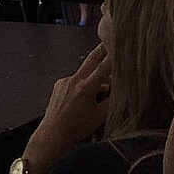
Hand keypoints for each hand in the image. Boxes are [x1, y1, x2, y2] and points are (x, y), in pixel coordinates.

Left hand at [26, 44, 112, 166]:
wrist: (52, 133)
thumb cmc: (77, 127)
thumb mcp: (100, 116)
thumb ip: (111, 100)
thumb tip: (120, 89)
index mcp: (85, 87)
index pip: (103, 67)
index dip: (113, 56)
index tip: (119, 45)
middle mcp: (73, 80)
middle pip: (90, 60)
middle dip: (101, 50)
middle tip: (109, 39)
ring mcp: (64, 81)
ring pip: (84, 72)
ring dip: (94, 72)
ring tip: (106, 81)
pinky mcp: (59, 85)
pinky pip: (75, 79)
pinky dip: (84, 82)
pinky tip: (89, 93)